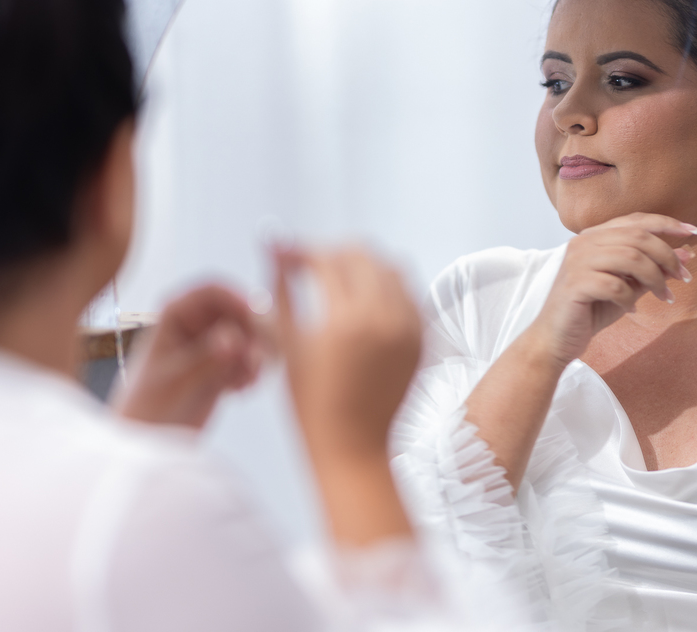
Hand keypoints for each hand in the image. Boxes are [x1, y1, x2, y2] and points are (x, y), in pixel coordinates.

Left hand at [113, 285, 265, 428]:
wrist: (149, 439)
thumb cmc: (151, 406)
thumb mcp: (180, 380)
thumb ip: (208, 357)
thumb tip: (234, 338)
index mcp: (175, 313)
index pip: (214, 292)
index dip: (240, 300)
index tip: (261, 321)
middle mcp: (196, 322)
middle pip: (239, 311)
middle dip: (254, 334)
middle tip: (260, 361)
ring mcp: (211, 343)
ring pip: (249, 335)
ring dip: (254, 356)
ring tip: (244, 382)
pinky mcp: (223, 364)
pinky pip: (250, 357)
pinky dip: (251, 371)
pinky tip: (237, 391)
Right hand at [273, 246, 421, 464]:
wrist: (353, 446)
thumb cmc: (311, 405)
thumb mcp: (288, 346)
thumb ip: (281, 292)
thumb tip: (274, 253)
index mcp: (345, 321)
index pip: (325, 260)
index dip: (300, 251)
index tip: (285, 254)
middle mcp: (384, 318)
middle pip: (361, 254)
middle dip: (331, 252)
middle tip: (308, 264)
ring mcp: (409, 327)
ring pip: (391, 267)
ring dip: (362, 264)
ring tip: (336, 279)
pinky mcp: (422, 338)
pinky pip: (408, 293)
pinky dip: (386, 286)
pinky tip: (363, 298)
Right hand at [524, 212, 696, 367]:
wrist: (556, 339)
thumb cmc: (591, 310)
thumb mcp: (628, 287)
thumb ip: (652, 270)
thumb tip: (687, 255)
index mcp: (594, 237)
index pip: (635, 220)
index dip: (666, 223)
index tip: (693, 232)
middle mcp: (583, 242)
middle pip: (637, 236)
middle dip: (667, 256)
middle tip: (684, 277)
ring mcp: (576, 262)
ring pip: (630, 257)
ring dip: (655, 278)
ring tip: (664, 297)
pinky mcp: (574, 284)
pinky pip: (614, 285)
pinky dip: (630, 299)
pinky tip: (631, 311)